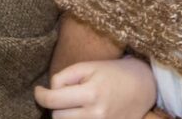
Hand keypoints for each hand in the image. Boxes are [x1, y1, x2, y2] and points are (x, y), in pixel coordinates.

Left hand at [35, 56, 156, 118]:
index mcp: (91, 93)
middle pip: (57, 117)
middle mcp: (96, 114)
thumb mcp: (87, 67)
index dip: (40, 95)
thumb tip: (49, 92)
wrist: (142, 86)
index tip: (38, 91)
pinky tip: (80, 112)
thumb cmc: (112, 72)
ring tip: (73, 104)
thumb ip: (64, 77)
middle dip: (55, 105)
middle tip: (63, 95)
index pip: (53, 101)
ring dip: (64, 116)